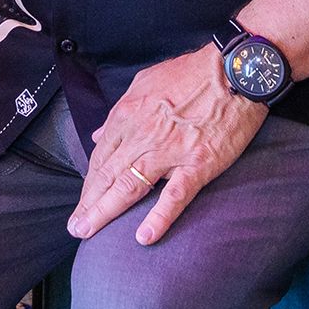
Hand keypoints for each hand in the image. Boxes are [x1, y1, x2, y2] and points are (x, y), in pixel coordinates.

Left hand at [69, 45, 266, 246]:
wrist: (233, 71)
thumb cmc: (191, 74)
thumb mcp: (145, 83)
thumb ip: (120, 112)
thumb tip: (100, 135)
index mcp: (129, 115)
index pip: (101, 156)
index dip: (89, 182)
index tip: (83, 202)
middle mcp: (142, 135)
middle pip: (107, 174)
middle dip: (88, 203)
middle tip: (75, 227)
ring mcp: (169, 151)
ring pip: (129, 186)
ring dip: (105, 212)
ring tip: (88, 232)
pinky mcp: (198, 164)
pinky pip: (175, 195)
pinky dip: (159, 217)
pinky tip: (144, 237)